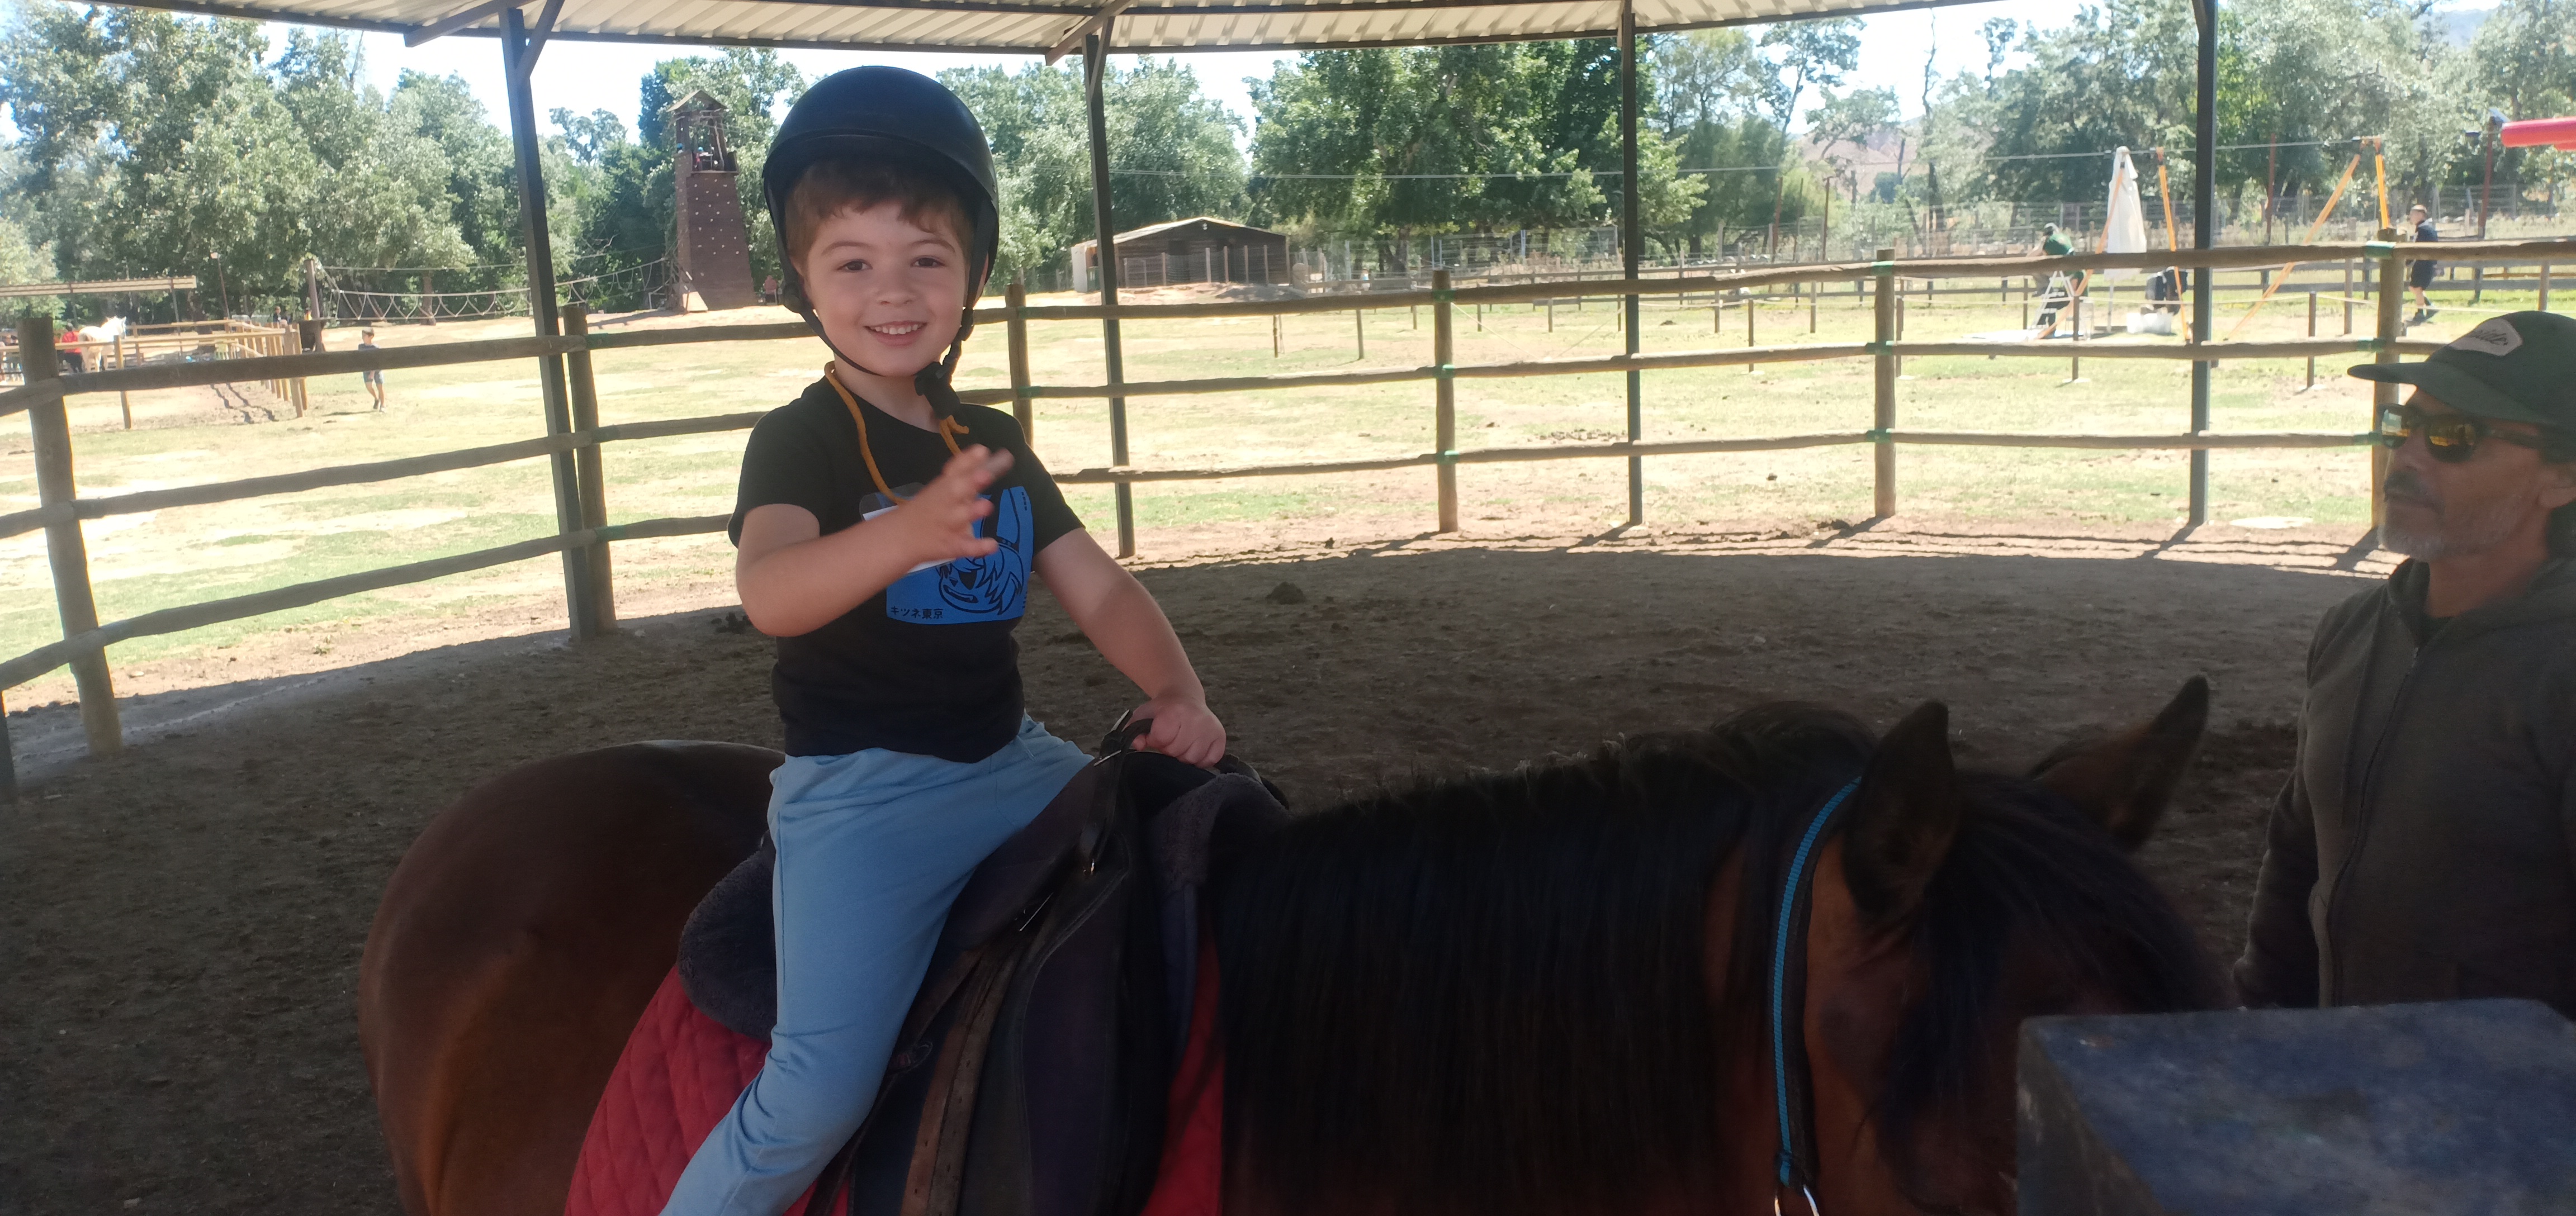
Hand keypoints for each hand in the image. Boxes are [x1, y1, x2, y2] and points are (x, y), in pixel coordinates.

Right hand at [886, 445, 1011, 566]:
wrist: (902, 537)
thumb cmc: (929, 508)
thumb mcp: (942, 487)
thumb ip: (964, 472)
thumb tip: (985, 452)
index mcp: (943, 486)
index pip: (955, 469)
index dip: (968, 460)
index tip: (982, 451)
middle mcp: (946, 503)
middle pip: (955, 490)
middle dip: (970, 482)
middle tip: (985, 475)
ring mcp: (948, 524)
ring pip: (961, 517)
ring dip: (973, 511)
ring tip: (986, 506)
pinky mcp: (952, 545)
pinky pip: (966, 547)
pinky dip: (978, 546)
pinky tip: (991, 544)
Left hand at [1133, 696, 1225, 767]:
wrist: (1184, 696)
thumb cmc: (1164, 709)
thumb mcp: (1143, 714)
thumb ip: (1134, 729)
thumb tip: (1138, 745)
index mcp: (1175, 711)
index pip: (1161, 739)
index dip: (1155, 740)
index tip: (1157, 733)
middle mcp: (1196, 718)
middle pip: (1176, 751)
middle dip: (1169, 748)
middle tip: (1171, 738)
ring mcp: (1210, 727)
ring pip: (1193, 758)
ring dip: (1184, 755)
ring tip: (1182, 742)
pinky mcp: (1220, 735)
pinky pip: (1210, 759)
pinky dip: (1201, 758)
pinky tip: (1194, 747)